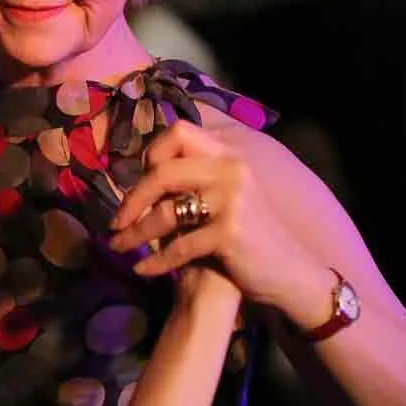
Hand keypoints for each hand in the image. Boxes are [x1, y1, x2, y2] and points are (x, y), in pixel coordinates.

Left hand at [106, 120, 334, 330]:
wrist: (289, 274)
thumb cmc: (252, 238)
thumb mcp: (227, 198)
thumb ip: (193, 183)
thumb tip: (143, 183)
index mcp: (230, 156)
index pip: (179, 132)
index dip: (151, 154)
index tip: (138, 182)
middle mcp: (232, 170)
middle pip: (164, 171)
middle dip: (132, 199)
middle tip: (115, 223)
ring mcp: (232, 201)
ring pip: (165, 212)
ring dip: (135, 234)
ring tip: (118, 247)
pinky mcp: (229, 233)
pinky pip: (178, 246)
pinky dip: (156, 261)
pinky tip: (143, 269)